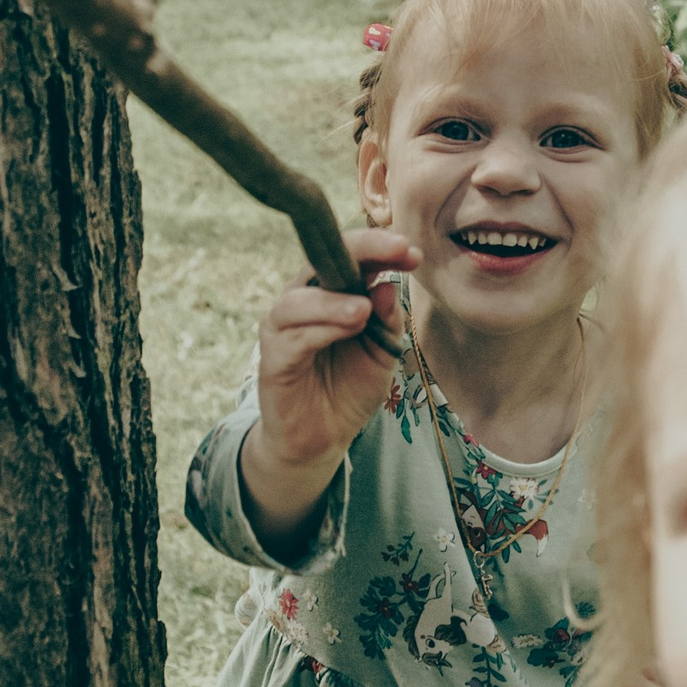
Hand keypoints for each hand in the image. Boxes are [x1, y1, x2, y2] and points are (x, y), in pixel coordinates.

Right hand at [238, 229, 414, 554]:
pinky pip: (292, 334)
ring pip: (301, 297)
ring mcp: (284, 326)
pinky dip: (322, 327)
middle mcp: (304, 299)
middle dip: (365, 250)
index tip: (414, 253)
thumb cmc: (348, 388)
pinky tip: (348, 328)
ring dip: (337, 299)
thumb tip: (388, 286)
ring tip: (365, 310)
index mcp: (332, 292)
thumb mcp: (381, 352)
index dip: (381, 248)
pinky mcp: (273, 355)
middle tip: (399, 250)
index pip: (352, 256)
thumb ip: (387, 321)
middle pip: (324, 258)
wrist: (321, 439)